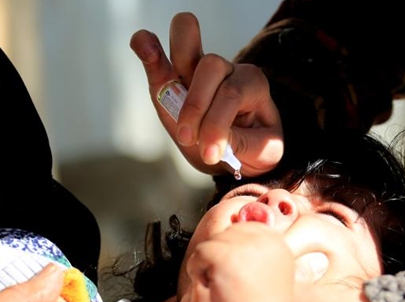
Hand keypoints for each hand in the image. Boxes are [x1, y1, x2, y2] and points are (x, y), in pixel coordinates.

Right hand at [130, 12, 282, 176]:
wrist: (241, 153)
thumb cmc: (254, 147)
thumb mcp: (262, 152)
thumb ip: (241, 144)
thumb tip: (212, 140)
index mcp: (252, 84)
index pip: (231, 94)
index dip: (217, 126)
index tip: (210, 155)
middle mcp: (226, 70)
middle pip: (211, 65)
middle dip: (195, 105)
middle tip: (187, 139)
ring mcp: (197, 73)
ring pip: (185, 51)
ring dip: (167, 60)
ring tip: (151, 56)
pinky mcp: (172, 82)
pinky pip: (159, 61)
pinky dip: (148, 50)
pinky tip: (142, 44)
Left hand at [183, 222, 294, 301]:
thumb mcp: (273, 275)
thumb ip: (259, 256)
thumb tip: (235, 242)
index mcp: (275, 241)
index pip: (243, 228)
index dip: (232, 249)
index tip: (231, 267)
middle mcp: (260, 237)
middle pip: (226, 234)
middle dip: (221, 257)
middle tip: (227, 281)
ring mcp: (240, 246)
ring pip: (211, 243)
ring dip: (209, 265)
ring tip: (221, 286)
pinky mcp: (222, 256)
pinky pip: (200, 254)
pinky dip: (199, 270)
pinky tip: (211, 286)